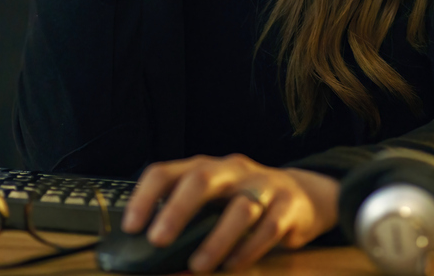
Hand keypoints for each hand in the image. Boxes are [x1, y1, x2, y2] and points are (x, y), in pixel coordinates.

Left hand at [121, 154, 339, 272]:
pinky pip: (268, 227)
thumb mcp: (213, 201)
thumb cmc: (243, 201)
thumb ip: (186, 220)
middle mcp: (232, 170)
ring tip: (198, 265)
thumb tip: (149, 254)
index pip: (166, 172)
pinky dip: (248, 249)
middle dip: (177, 211)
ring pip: (239, 208)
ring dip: (216, 239)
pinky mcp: (287, 205)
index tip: (131, 226)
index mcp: (205, 167)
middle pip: (202, 180)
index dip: (145, 197)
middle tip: (158, 241)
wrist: (302, 194)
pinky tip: (232, 265)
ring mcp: (262, 185)